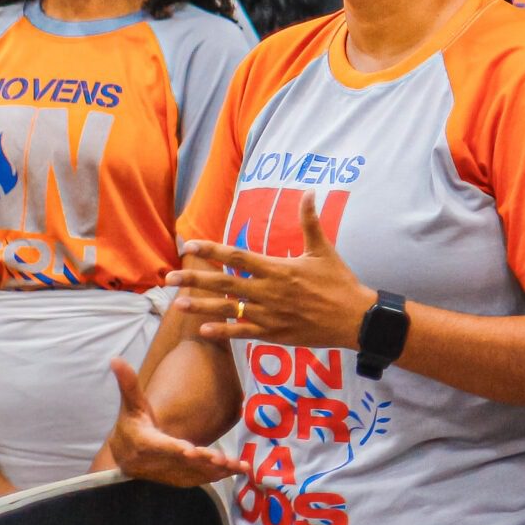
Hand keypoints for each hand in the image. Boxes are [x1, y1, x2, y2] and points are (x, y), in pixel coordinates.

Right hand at [103, 359, 245, 488]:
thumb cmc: (131, 422)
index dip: (172, 448)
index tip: (189, 450)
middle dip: (202, 461)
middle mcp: (152, 462)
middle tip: (223, 460)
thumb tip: (116, 358)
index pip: (158, 446)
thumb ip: (128, 383)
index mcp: (142, 442)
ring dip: (214, 472)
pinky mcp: (174, 479)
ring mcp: (163, 473)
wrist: (123, 451)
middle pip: (179, 463)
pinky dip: (214, 478)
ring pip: (190, 474)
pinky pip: (195, 480)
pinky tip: (234, 471)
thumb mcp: (131, 403)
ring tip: (237, 466)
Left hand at [168, 193, 373, 350]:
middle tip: (170, 277)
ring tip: (177, 304)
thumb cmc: (340, 282)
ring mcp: (269, 314)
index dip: (212, 250)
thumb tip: (308, 192)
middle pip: (225, 283)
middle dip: (195, 279)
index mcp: (279, 269)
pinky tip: (203, 330)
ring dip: (201, 306)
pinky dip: (223, 331)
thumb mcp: (324, 250)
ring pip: (228, 309)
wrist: (354, 318)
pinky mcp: (274, 333)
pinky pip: (242, 332)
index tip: (190, 245)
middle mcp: (269, 291)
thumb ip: (310, 221)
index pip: (238, 257)